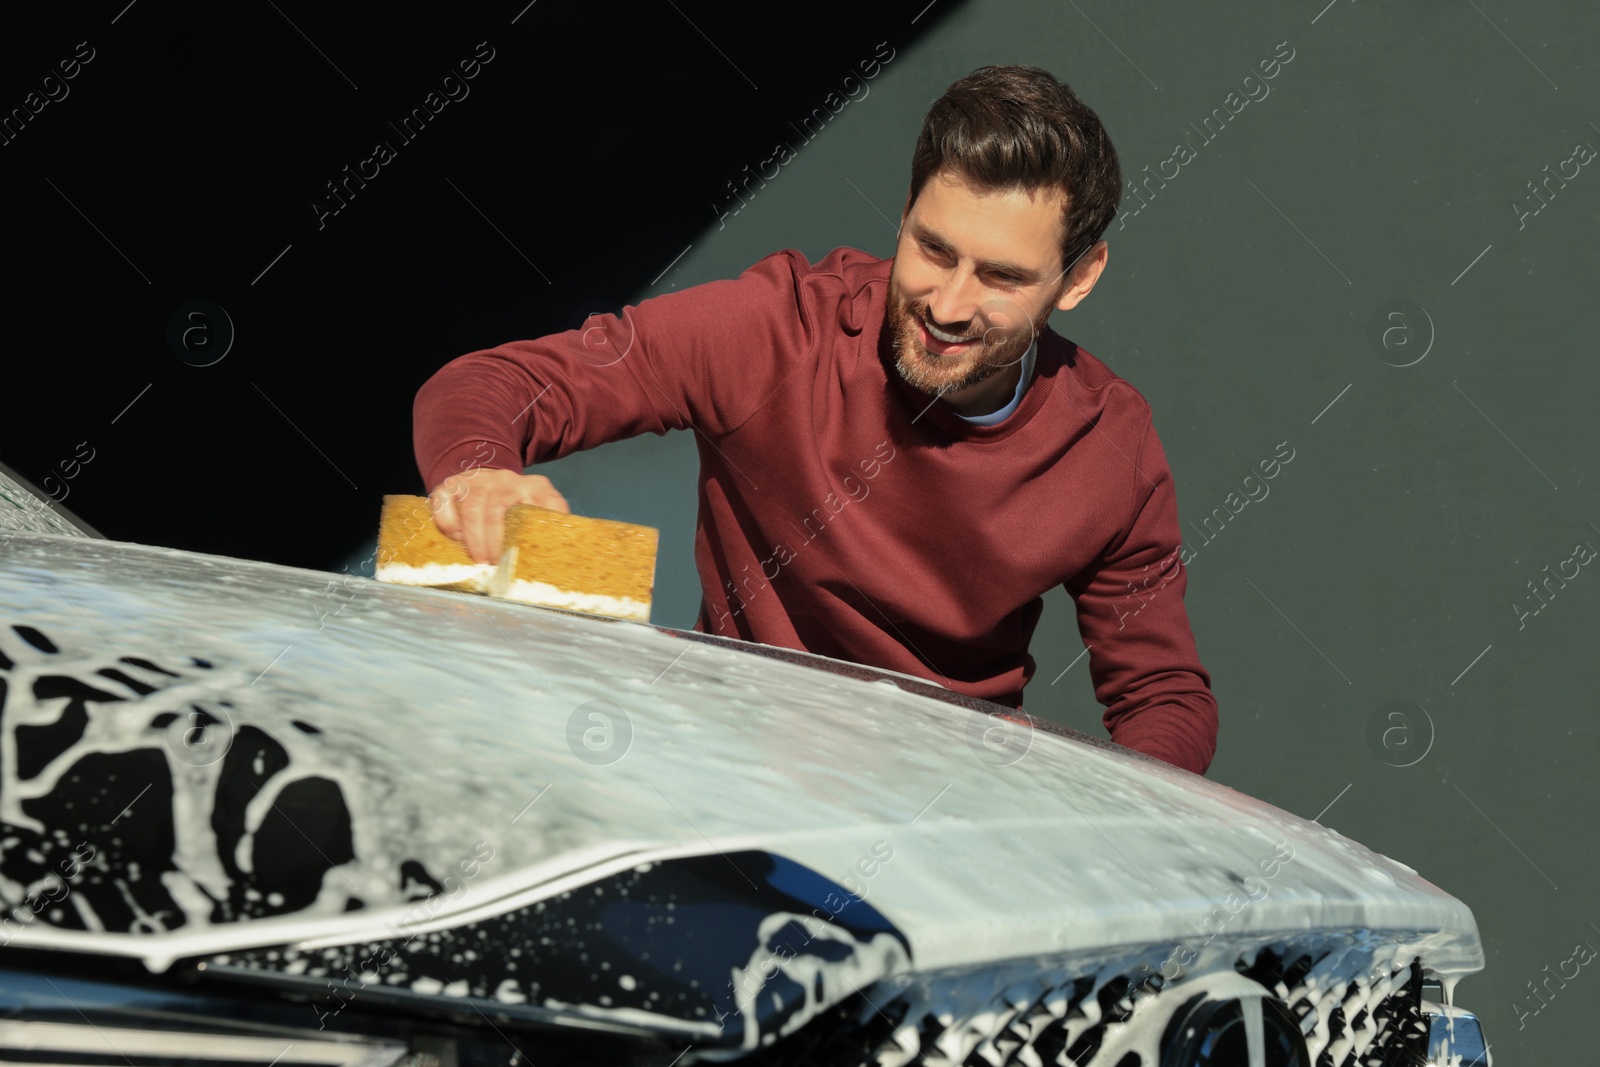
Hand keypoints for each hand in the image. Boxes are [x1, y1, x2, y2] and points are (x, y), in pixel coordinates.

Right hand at [428, 468, 569, 563]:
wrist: (484, 477)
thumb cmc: (513, 508)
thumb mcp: (536, 513)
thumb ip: (545, 532)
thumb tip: (554, 565)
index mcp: (536, 487)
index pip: (547, 502)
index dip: (544, 526)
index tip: (535, 554)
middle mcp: (506, 480)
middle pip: (498, 509)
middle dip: (495, 542)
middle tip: (495, 565)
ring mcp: (477, 480)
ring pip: (472, 508)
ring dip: (474, 539)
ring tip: (479, 561)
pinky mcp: (450, 485)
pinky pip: (444, 502)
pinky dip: (449, 524)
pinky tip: (456, 539)